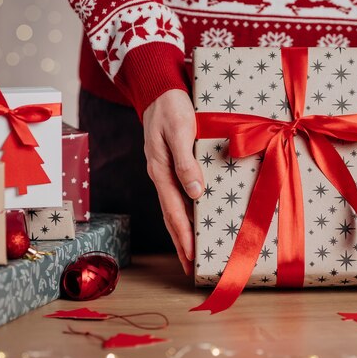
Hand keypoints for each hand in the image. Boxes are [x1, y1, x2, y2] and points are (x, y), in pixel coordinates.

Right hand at [143, 89, 202, 274]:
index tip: (191, 257)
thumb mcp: (180, 131)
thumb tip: (196, 193)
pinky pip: (179, 196)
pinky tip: (195, 220)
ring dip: (183, 231)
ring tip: (193, 253)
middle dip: (182, 243)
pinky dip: (186, 213)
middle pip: (172, 217)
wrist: (160, 90)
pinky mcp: (173, 166)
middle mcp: (162, 176)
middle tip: (191, 267)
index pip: (174, 212)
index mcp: (161, 171)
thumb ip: (186, 162)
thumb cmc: (171, 108)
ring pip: (175, 209)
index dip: (183, 236)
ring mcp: (166, 173)